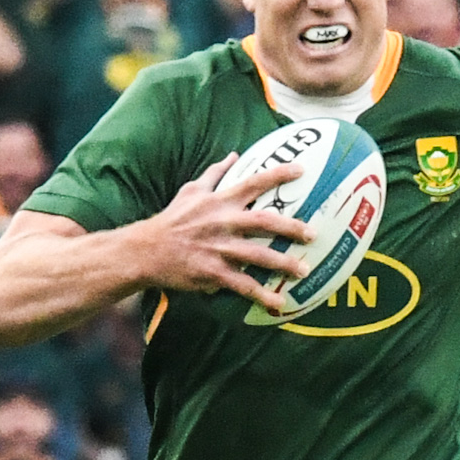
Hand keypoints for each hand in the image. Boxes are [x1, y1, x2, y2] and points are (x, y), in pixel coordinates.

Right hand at [139, 153, 313, 311]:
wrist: (146, 252)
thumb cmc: (171, 220)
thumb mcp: (191, 191)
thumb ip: (214, 173)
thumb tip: (234, 155)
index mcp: (219, 201)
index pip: (253, 183)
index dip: (278, 174)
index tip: (302, 171)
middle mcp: (222, 223)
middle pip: (263, 222)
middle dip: (291, 227)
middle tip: (313, 233)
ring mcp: (218, 249)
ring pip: (257, 256)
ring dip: (283, 264)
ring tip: (304, 270)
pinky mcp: (212, 273)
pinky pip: (243, 286)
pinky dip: (262, 295)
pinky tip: (279, 303)